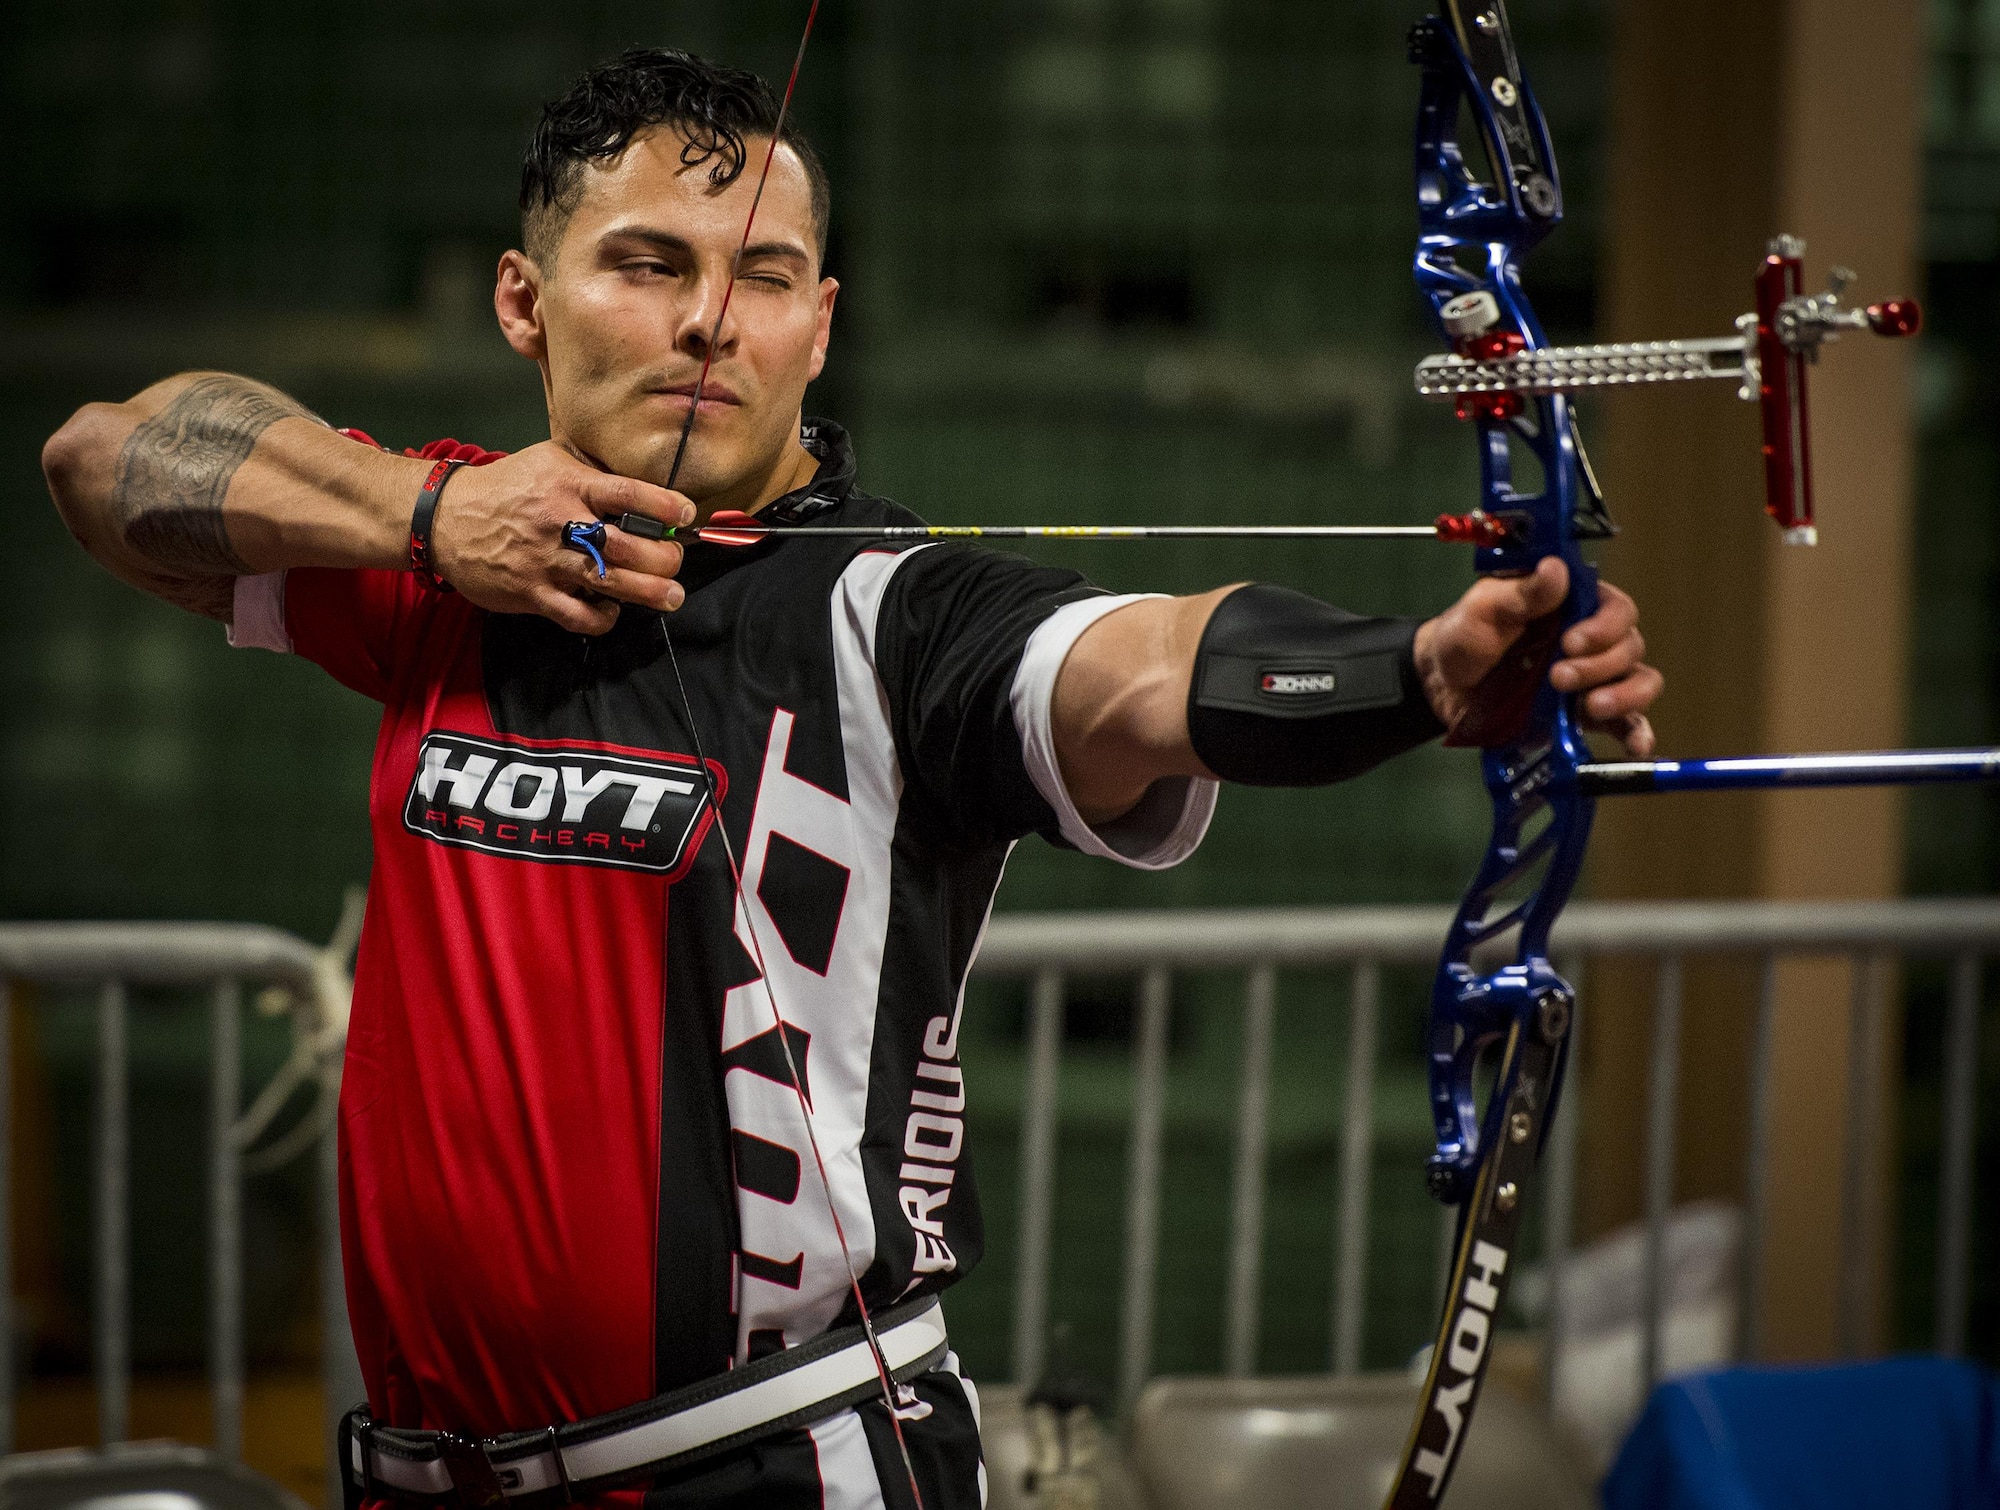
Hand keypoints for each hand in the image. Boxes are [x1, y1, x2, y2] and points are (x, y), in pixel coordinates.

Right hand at [428, 441, 695, 634]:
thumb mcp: (548, 462)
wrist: (446, 518)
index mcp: (569, 485)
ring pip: (608, 582)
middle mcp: (560, 522)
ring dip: (648, 592)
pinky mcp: (531, 593)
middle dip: (664, 557)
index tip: (687, 513)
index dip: (665, 506)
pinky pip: (578, 614)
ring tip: (671, 596)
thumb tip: (641, 487)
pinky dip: (603, 617)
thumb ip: (591, 473)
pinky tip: (613, 609)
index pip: (628, 494)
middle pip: (627, 546)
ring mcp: (546, 561)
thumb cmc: (507, 488)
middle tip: (675, 561)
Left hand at [1412, 557, 1662, 756]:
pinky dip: (1637, 732)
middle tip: (1558, 677)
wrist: (1444, 688)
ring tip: (1590, 707)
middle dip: (1599, 665)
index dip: (1604, 626)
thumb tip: (1556, 568)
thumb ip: (1522, 593)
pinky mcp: (1587, 714)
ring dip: (1624, 695)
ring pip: (1638, 680)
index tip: (1572, 642)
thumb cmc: (1465, 637)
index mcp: (1573, 604)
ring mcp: (1594, 678)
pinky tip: (1636, 744)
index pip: (1616, 608)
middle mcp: (1592, 639)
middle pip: (1629, 646)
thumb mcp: (1485, 609)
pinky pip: (1628, 722)